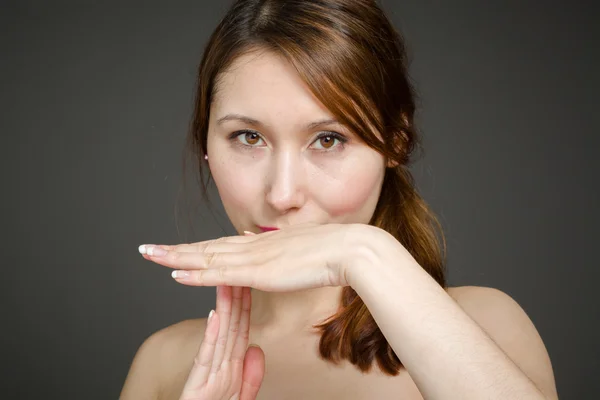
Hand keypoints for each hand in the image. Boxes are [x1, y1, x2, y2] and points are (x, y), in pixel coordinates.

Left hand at [139, 223, 360, 290]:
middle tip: (148, 249)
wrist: (348, 249)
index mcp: (261, 243)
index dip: (197, 247)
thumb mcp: (299, 248)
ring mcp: (253, 258)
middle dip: (175, 250)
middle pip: (205, 248)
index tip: (178, 249)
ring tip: (150, 256)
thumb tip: (260, 244)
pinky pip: (219, 274)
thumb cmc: (332, 251)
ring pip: (205, 257)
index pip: (221, 245)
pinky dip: (196, 274)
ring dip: (175, 257)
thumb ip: (277, 249)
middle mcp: (252, 246)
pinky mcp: (258, 272)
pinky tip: (176, 274)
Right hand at [178, 285, 264, 399]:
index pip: (240, 331)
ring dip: (223, 308)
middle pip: (230, 327)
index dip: (244, 307)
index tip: (246, 285)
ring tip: (224, 284)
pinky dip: (210, 336)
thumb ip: (251, 377)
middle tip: (234, 273)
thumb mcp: (240, 398)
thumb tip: (256, 349)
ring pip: (219, 336)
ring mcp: (208, 376)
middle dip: (234, 299)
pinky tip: (213, 316)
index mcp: (231, 369)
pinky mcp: (196, 386)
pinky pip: (206, 357)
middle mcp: (219, 369)